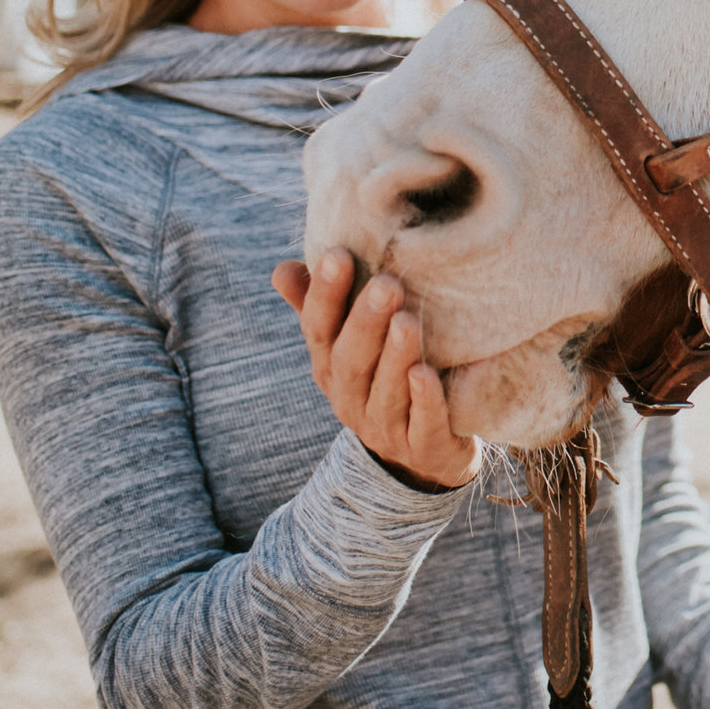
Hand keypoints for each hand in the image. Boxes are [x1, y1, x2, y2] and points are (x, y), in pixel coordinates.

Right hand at [273, 250, 479, 491]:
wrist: (426, 454)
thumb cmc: (385, 379)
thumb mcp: (350, 345)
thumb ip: (323, 307)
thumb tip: (283, 268)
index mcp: (330, 368)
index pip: (318, 329)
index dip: (324, 294)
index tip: (338, 254)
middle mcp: (350, 398)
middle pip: (351, 360)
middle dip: (366, 322)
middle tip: (388, 284)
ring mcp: (384, 428)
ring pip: (385, 393)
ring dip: (395, 357)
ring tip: (408, 322)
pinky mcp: (423, 447)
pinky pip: (422, 424)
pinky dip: (425, 399)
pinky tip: (426, 374)